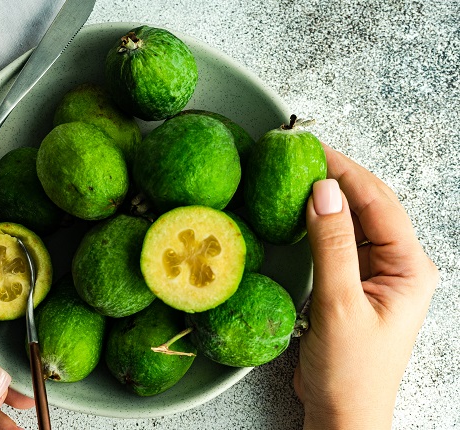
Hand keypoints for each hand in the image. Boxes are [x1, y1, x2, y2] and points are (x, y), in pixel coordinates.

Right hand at [294, 145, 437, 428]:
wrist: (343, 414)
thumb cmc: (351, 372)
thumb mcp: (339, 305)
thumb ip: (332, 246)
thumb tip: (324, 191)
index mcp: (409, 268)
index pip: (379, 204)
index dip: (346, 172)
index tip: (313, 149)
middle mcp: (398, 266)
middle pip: (370, 206)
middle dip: (338, 178)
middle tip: (300, 154)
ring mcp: (376, 275)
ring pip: (354, 222)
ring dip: (328, 198)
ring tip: (296, 174)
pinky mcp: (354, 284)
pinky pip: (339, 242)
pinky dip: (320, 223)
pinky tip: (301, 212)